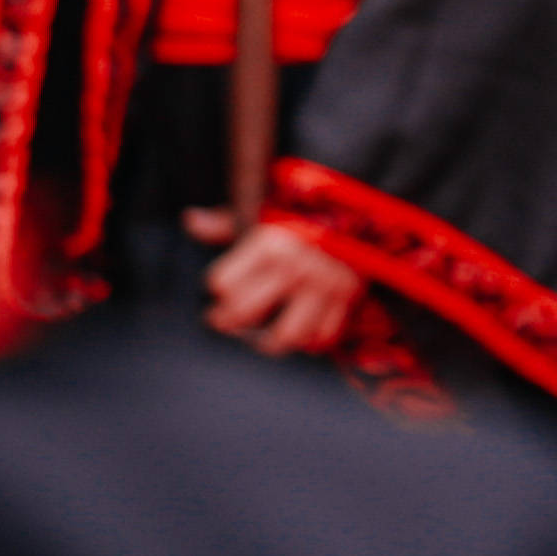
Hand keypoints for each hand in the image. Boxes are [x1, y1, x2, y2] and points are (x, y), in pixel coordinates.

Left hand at [194, 212, 366, 358]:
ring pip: (285, 336)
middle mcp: (296, 264)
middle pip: (244, 312)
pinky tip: (301, 330)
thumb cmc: (305, 218)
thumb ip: (227, 222)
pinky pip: (321, 337)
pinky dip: (310, 341)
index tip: (222, 292)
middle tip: (227, 320)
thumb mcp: (265, 213)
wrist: (365, 217)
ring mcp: (324, 285)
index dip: (218, 289)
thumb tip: (191, 220)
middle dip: (231, 321)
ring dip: (269, 342)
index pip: (222, 282)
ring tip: (262, 335)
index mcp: (270, 242)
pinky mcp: (348, 299)